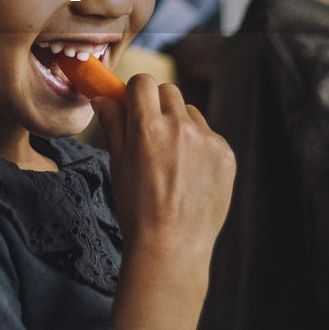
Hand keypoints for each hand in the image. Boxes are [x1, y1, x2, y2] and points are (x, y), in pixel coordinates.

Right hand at [93, 75, 234, 329]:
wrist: (172, 247)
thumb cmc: (137, 210)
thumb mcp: (117, 165)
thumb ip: (113, 125)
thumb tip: (103, 98)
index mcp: (147, 127)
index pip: (143, 82)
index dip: (135, 93)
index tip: (133, 107)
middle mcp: (179, 126)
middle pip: (169, 91)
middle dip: (157, 105)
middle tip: (151, 134)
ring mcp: (207, 140)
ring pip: (191, 112)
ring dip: (180, 125)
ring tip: (172, 161)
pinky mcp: (226, 154)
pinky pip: (210, 136)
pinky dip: (200, 147)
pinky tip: (190, 175)